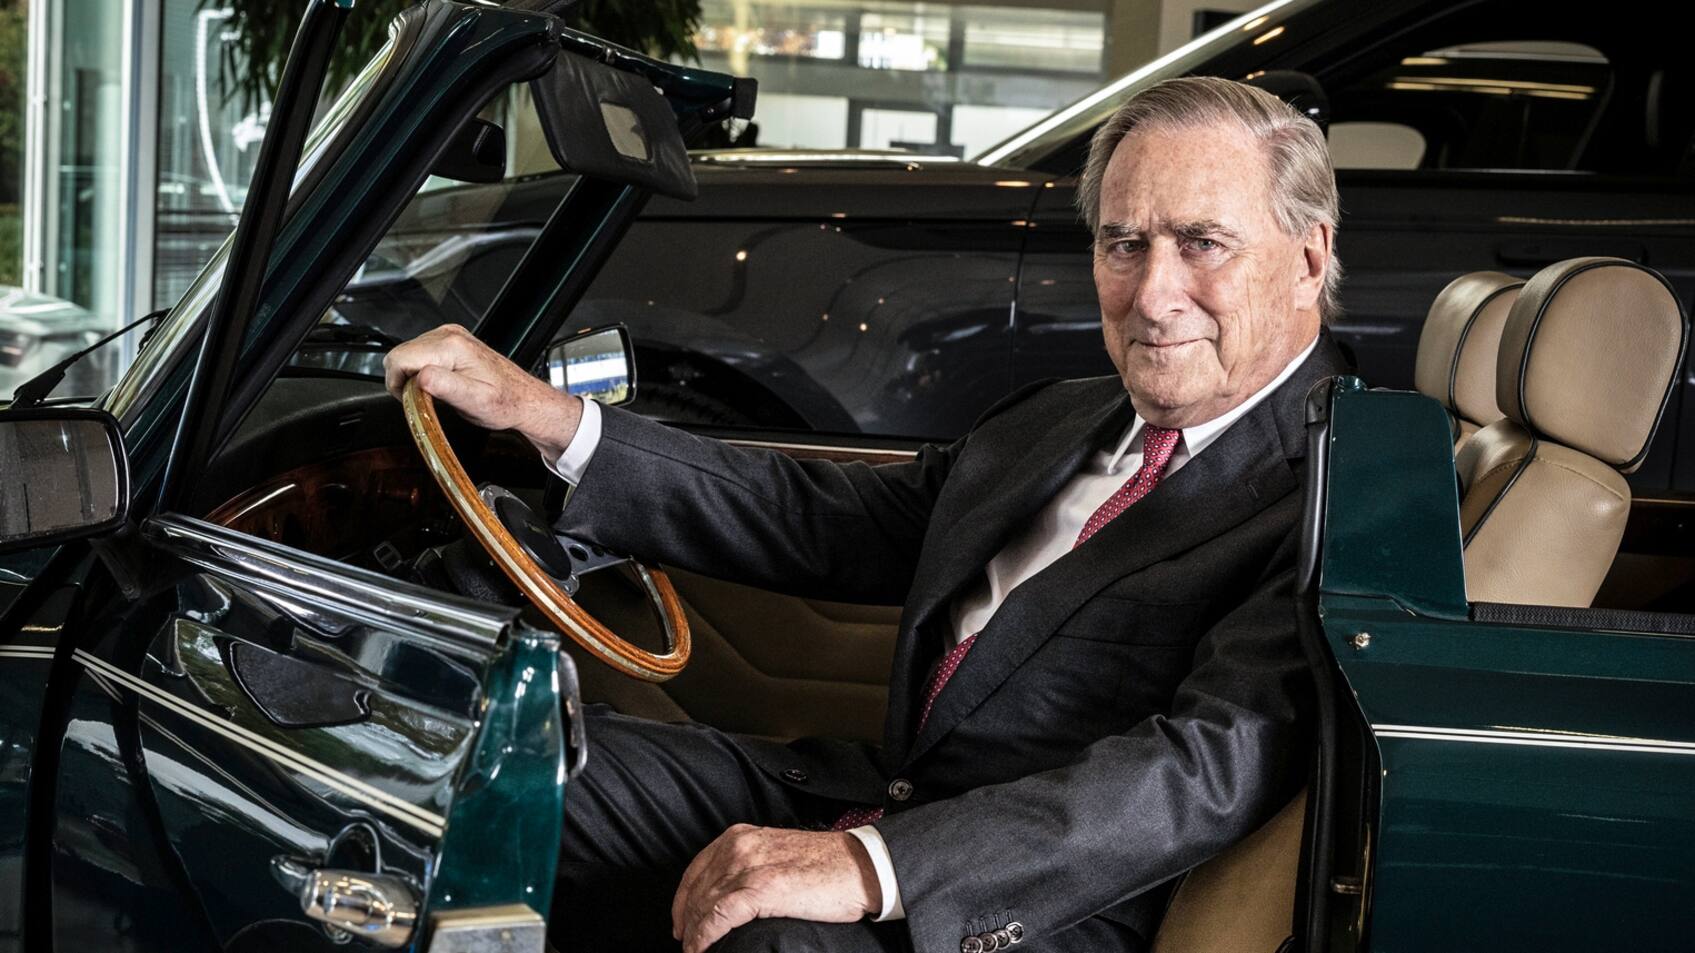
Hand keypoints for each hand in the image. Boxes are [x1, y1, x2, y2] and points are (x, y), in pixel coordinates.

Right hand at [383, 324, 582, 459]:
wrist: (523, 398)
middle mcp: (448, 335)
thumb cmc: (504, 402)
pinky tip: (439, 383)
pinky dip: (420, 371)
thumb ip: (444, 387)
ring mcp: (448, 336)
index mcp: (451, 347)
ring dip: (412, 377)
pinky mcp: (449, 341)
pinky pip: (418, 355)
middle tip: (426, 400)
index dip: (398, 384)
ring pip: (406, 355)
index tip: (413, 400)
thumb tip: (419, 378)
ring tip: (435, 393)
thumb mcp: (474, 401)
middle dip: (403, 380)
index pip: (398, 358)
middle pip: (399, 355)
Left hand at [671, 825, 880, 952]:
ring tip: (694, 950)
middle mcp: (739, 847)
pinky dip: (705, 936)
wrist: (861, 867)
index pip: (696, 869)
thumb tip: (730, 895)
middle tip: (686, 941)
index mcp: (741, 837)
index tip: (681, 920)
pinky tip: (701, 948)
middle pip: (696, 889)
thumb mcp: (777, 854)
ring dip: (694, 932)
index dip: (683, 898)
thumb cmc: (828, 865)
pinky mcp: (760, 889)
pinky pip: (718, 916)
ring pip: (703, 904)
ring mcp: (748, 867)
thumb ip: (751, 865)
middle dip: (686, 919)